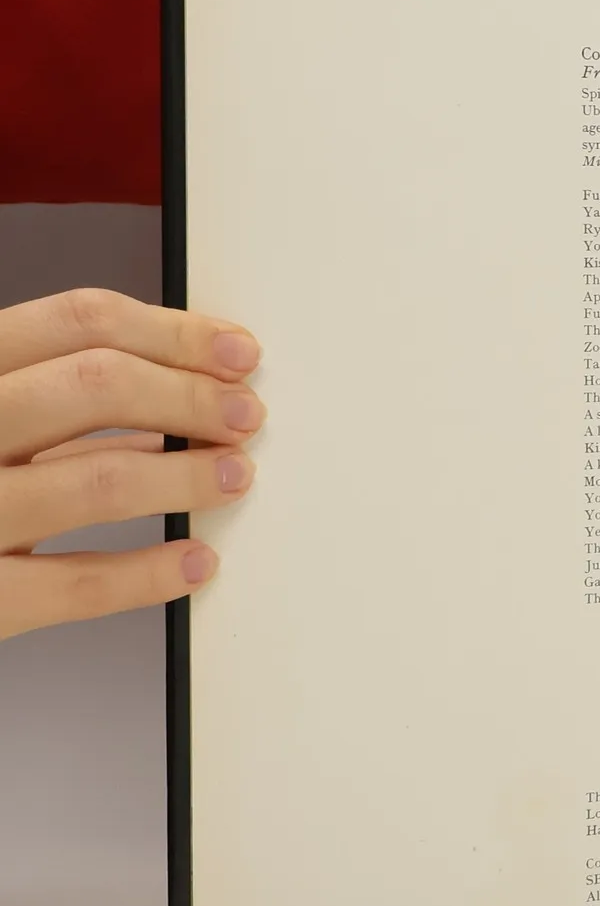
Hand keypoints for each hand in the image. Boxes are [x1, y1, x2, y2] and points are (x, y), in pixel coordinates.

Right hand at [0, 289, 262, 640]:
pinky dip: (149, 574)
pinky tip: (193, 563)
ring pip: (97, 477)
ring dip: (186, 475)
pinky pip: (73, 583)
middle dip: (191, 397)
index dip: (175, 333)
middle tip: (245, 417)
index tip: (236, 352)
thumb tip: (166, 412)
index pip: (76, 321)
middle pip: (95, 384)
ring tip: (231, 477)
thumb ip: (49, 408)